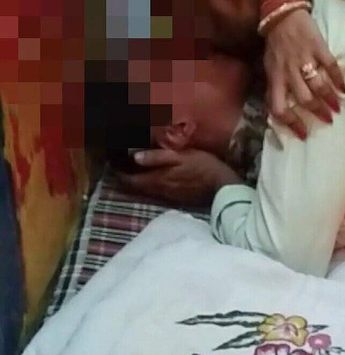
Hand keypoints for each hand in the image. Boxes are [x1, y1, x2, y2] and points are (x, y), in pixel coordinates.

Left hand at [115, 149, 240, 207]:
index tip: (112, 162)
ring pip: (145, 189)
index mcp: (156, 180)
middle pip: (135, 186)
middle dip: (126, 176)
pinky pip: (156, 191)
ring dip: (137, 180)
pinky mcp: (176, 198)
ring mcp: (167, 196)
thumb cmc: (203, 166)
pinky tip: (153, 176)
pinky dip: (150, 183)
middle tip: (120, 164)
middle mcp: (158, 191)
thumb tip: (133, 156)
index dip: (118, 172)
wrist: (222, 185)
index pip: (129, 180)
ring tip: (134, 169)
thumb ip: (157, 157)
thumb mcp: (180, 157)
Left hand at [264, 11, 344, 138]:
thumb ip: (277, 85)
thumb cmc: (275, 44)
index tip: (304, 134)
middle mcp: (289, 71)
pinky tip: (344, 88)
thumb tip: (284, 106)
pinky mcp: (318, 48)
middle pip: (304, 99)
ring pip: (318, 86)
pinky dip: (339, 80)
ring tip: (337, 107)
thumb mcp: (270, 66)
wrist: (282, 14)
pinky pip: (331, 67)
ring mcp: (304, 59)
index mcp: (275, 77)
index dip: (291, 124)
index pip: (279, 108)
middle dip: (318, 112)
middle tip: (328, 119)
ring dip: (330, 99)